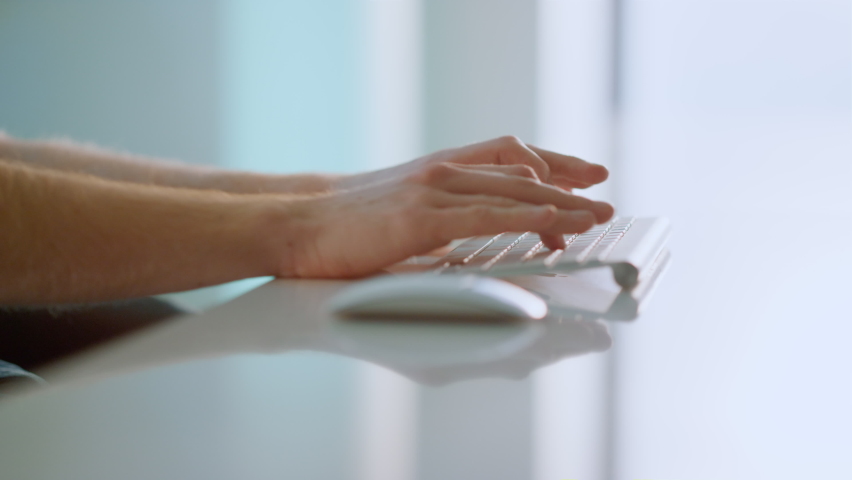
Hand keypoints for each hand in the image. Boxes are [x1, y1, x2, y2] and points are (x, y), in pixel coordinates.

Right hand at [274, 161, 613, 277]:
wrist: (299, 224)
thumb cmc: (347, 224)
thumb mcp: (405, 210)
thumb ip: (443, 217)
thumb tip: (471, 238)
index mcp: (440, 169)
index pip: (510, 157)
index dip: (551, 164)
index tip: (583, 173)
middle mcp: (443, 172)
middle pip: (522, 170)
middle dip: (568, 183)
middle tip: (603, 196)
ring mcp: (433, 191)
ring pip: (512, 191)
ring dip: (560, 204)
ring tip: (595, 215)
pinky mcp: (420, 218)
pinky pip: (486, 215)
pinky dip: (524, 218)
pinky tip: (552, 222)